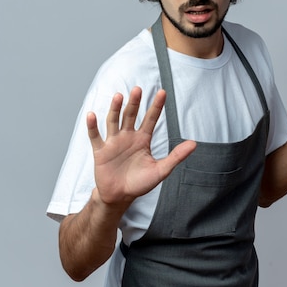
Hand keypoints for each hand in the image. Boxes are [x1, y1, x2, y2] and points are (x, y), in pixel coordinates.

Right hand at [86, 87, 195, 206]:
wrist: (120, 197)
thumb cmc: (140, 183)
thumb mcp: (161, 170)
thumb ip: (176, 156)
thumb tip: (194, 143)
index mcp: (143, 139)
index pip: (150, 119)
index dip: (156, 106)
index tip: (162, 92)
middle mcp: (128, 136)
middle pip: (131, 115)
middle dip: (134, 103)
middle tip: (138, 89)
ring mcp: (113, 142)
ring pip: (114, 121)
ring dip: (115, 109)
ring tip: (119, 96)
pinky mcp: (101, 151)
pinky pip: (96, 136)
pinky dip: (93, 126)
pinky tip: (92, 115)